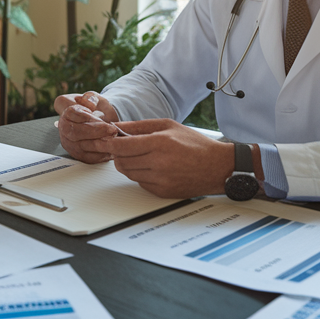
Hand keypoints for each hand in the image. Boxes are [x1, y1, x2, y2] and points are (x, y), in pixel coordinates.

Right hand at [54, 91, 120, 163]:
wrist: (98, 120)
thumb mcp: (95, 98)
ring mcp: (68, 142)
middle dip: (96, 132)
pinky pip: (87, 158)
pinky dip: (101, 155)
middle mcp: (63, 128)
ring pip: (81, 147)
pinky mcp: (76, 154)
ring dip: (100, 144)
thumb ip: (92, 98)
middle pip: (75, 132)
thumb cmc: (95, 109)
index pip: (73, 114)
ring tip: (113, 139)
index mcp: (66, 111)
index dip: (88, 117)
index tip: (102, 117)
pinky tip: (112, 149)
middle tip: (112, 130)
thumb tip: (89, 102)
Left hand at [103, 119, 233, 198]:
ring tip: (139, 156)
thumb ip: (139, 126)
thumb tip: (116, 127)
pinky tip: (151, 167)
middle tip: (122, 147)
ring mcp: (160, 180)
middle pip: (121, 161)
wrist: (217, 167)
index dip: (108, 143)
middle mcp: (159, 163)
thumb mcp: (168, 126)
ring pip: (128, 173)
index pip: (122, 146)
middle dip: (117, 154)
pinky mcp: (162, 192)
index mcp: (160, 143)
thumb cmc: (195, 144)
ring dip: (127, 164)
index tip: (102, 140)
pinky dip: (140, 174)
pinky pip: (140, 183)